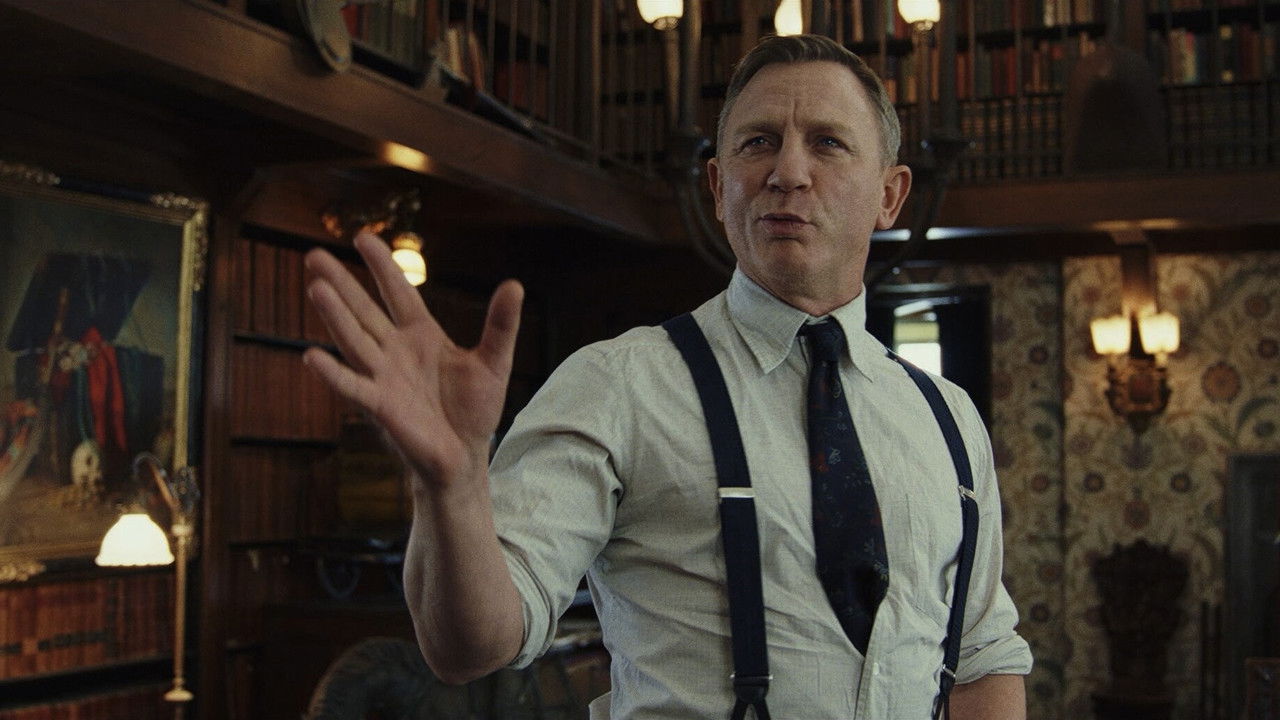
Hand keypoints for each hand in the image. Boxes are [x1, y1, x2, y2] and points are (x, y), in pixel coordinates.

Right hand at [302, 233, 523, 489]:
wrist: (465, 456)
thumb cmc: (474, 409)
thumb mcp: (494, 361)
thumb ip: (501, 325)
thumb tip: (515, 284)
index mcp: (422, 335)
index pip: (398, 292)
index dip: (382, 266)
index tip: (361, 237)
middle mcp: (396, 351)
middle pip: (365, 310)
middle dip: (341, 284)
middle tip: (313, 256)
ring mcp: (385, 377)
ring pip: (355, 340)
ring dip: (336, 316)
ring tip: (316, 288)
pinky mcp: (382, 406)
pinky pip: (354, 386)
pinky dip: (334, 374)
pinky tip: (312, 357)